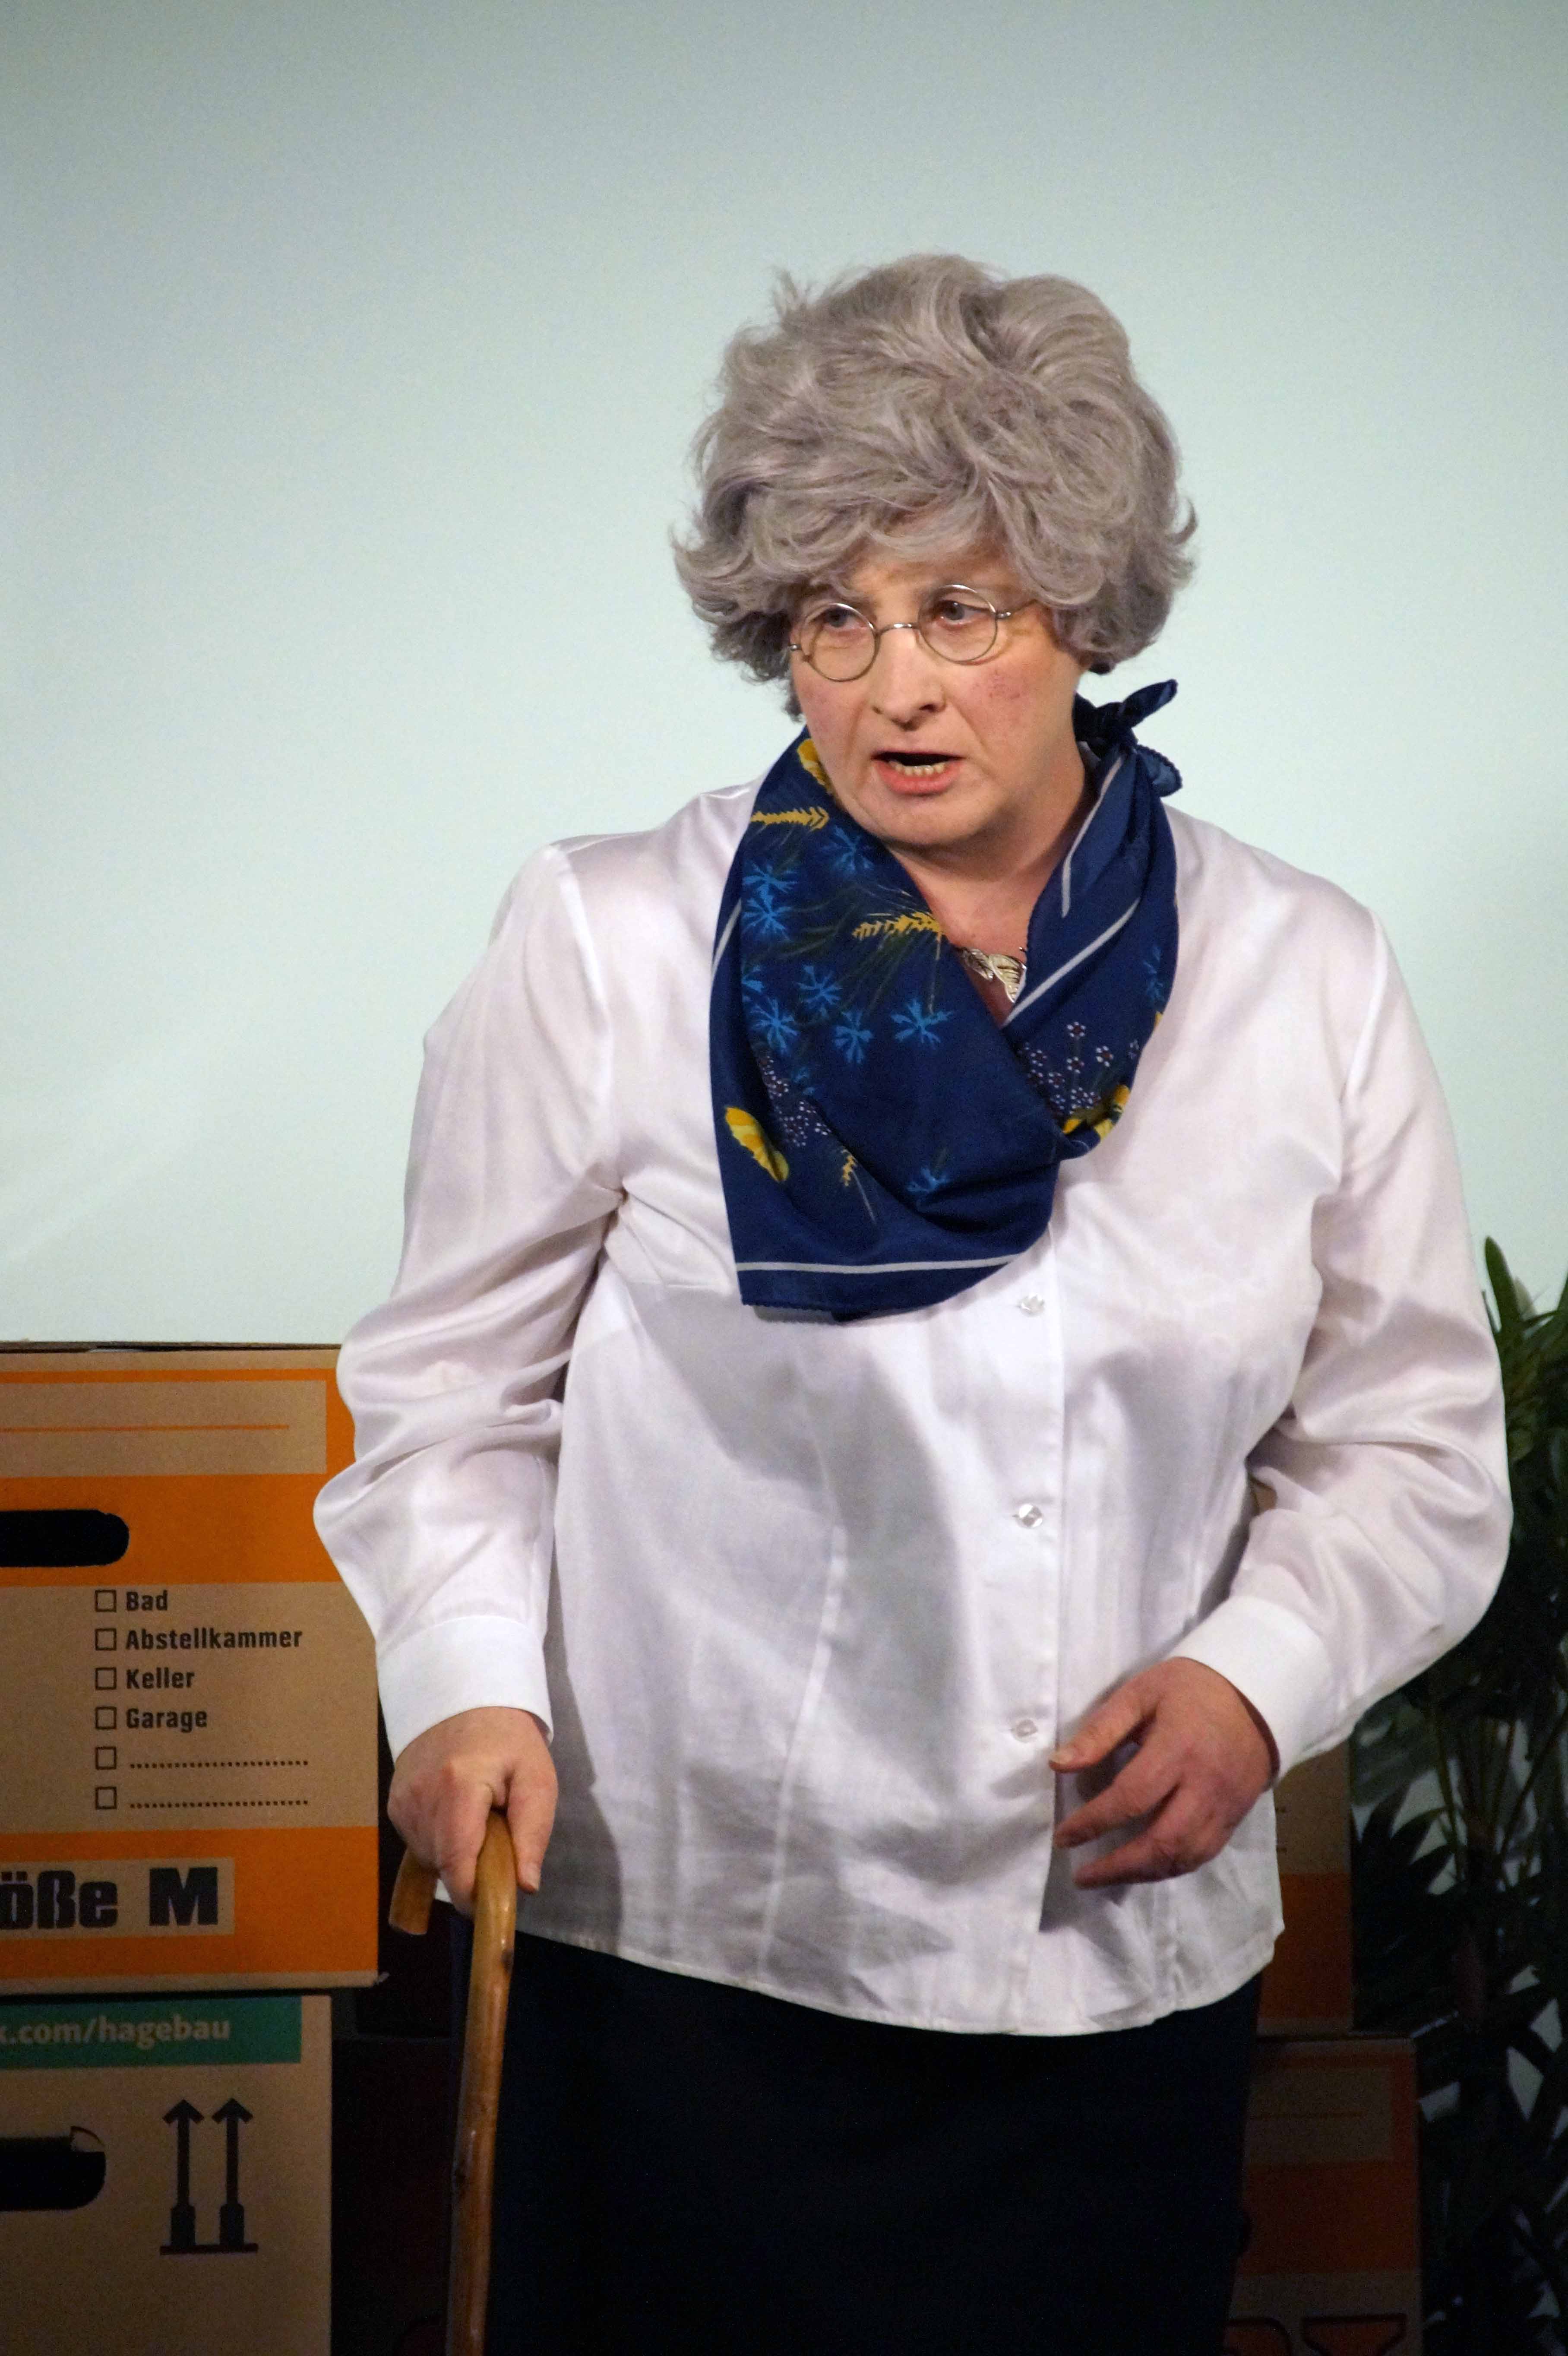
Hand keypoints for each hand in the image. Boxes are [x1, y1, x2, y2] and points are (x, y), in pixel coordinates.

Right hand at [387, 1705, 556, 1915]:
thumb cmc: (510, 1740)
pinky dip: (441, 1842)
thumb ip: (533, 1833)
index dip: (475, 1895)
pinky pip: (418, 1844)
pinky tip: (457, 1817)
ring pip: (430, 1860)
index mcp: (459, 1788)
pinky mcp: (394, 1803)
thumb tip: (525, 1887)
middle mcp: (422, 1797)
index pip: (456, 1866)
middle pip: (444, 1867)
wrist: (465, 1697)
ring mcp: (402, 1801)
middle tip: (499, 1845)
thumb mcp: (537, 1779)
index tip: (497, 1899)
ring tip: (479, 1823)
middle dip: (472, 1872)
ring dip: (457, 1857)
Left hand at [1051, 1660, 1276, 1888]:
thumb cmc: (1188, 1690)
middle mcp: (1204, 1785)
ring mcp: (1224, 1806)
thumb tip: (1058, 1765)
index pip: (1131, 1797)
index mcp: (1177, 1748)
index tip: (1063, 1836)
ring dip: (1142, 1874)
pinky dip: (1170, 1868)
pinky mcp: (1235, 1817)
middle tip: (1082, 1876)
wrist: (1254, 1694)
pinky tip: (1144, 1868)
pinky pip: (1203, 1855)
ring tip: (1106, 1877)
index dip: (1093, 1822)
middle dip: (1118, 1866)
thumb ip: (1099, 1732)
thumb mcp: (1139, 1694)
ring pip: (1184, 1857)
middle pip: (1162, 1841)